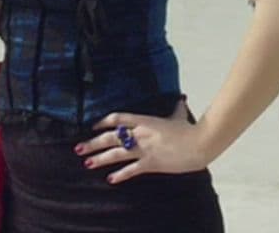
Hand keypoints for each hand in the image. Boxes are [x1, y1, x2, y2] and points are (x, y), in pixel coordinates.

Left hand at [78, 99, 210, 183]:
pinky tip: (110, 179)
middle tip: (79, 148)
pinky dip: (120, 175)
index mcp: (145, 120)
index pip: (118, 118)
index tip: (93, 126)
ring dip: (100, 158)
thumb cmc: (190, 129)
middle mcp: (141, 134)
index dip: (103, 122)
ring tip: (87, 163)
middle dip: (93, 143)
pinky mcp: (151, 163)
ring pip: (116, 154)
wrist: (199, 143)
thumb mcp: (179, 116)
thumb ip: (176, 107)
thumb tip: (180, 99)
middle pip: (111, 137)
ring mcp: (145, 149)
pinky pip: (131, 169)